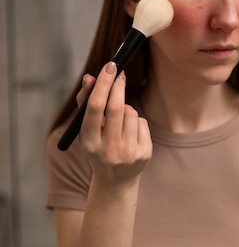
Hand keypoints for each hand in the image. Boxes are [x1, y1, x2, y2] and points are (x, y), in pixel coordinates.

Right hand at [77, 62, 152, 183]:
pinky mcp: (145, 153)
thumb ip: (85, 103)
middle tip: (118, 72)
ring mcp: (129, 153)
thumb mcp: (86, 130)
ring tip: (119, 121)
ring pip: (131, 113)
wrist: (115, 180)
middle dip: (118, 86)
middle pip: (116, 108)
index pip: (95, 108)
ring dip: (126, 108)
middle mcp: (109, 150)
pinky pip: (142, 122)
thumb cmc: (97, 147)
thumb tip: (89, 77)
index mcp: (89, 143)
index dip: (103, 85)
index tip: (109, 66)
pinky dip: (135, 121)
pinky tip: (129, 133)